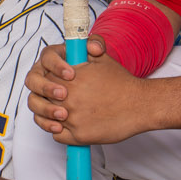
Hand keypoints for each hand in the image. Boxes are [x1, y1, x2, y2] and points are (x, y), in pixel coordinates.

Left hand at [26, 38, 157, 146]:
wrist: (140, 105)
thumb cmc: (122, 83)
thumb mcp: (102, 58)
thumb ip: (87, 46)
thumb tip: (80, 44)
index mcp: (69, 77)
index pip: (42, 78)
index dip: (45, 80)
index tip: (54, 83)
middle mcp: (68, 97)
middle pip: (40, 98)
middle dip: (44, 98)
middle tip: (55, 99)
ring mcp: (72, 117)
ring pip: (45, 118)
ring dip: (48, 116)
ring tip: (59, 113)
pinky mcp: (79, 135)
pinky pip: (56, 135)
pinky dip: (59, 131)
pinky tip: (67, 126)